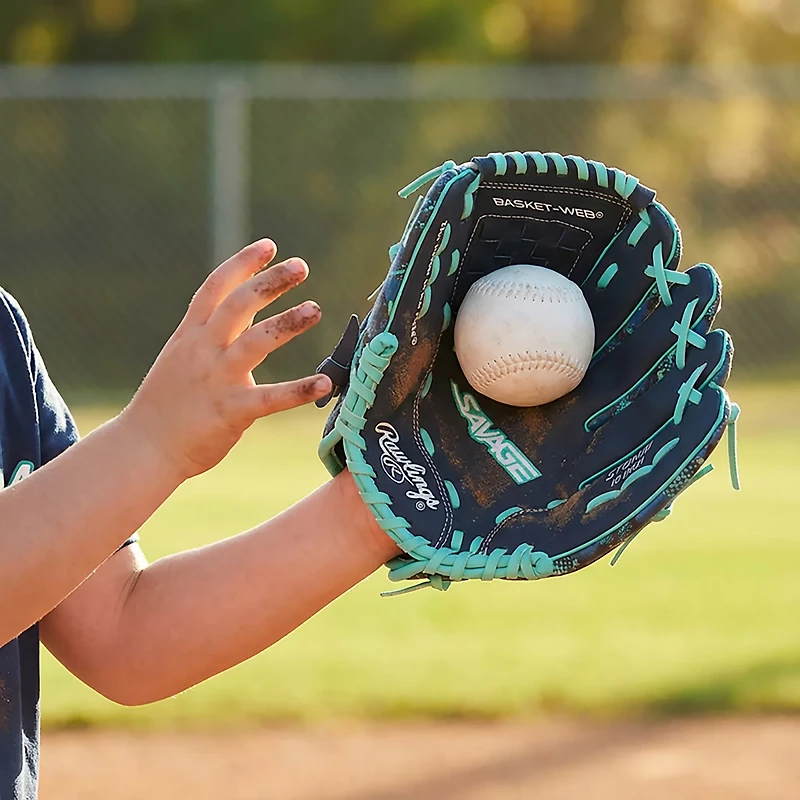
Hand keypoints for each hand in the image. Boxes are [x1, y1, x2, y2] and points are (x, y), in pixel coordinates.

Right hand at [121, 239, 331, 479]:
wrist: (144, 447)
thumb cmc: (167, 403)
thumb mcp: (182, 357)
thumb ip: (213, 334)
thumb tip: (247, 312)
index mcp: (191, 335)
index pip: (216, 288)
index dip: (242, 264)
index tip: (269, 245)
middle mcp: (203, 350)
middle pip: (238, 304)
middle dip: (269, 282)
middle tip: (301, 266)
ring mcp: (217, 379)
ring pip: (256, 341)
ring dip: (288, 322)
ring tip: (315, 308)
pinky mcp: (231, 410)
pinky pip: (271, 397)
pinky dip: (299, 390)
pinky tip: (325, 382)